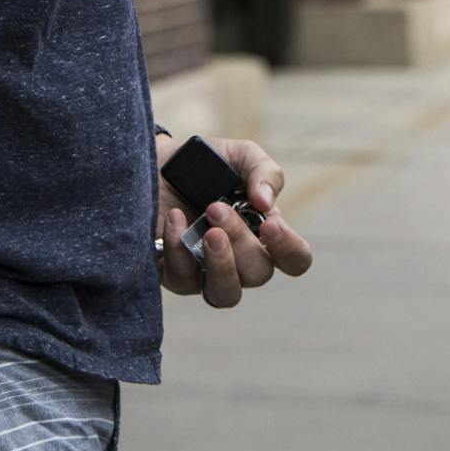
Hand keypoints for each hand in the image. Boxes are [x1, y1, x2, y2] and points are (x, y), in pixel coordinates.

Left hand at [155, 134, 314, 307]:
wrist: (155, 163)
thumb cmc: (205, 164)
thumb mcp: (241, 156)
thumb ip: (264, 172)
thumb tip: (266, 202)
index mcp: (264, 234)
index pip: (295, 260)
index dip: (290, 250)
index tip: (270, 225)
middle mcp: (239, 260)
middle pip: (258, 273)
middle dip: (240, 241)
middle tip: (216, 208)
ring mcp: (206, 272)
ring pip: (226, 294)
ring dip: (220, 263)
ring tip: (207, 232)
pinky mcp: (173, 275)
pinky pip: (182, 280)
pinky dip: (178, 249)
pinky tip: (174, 219)